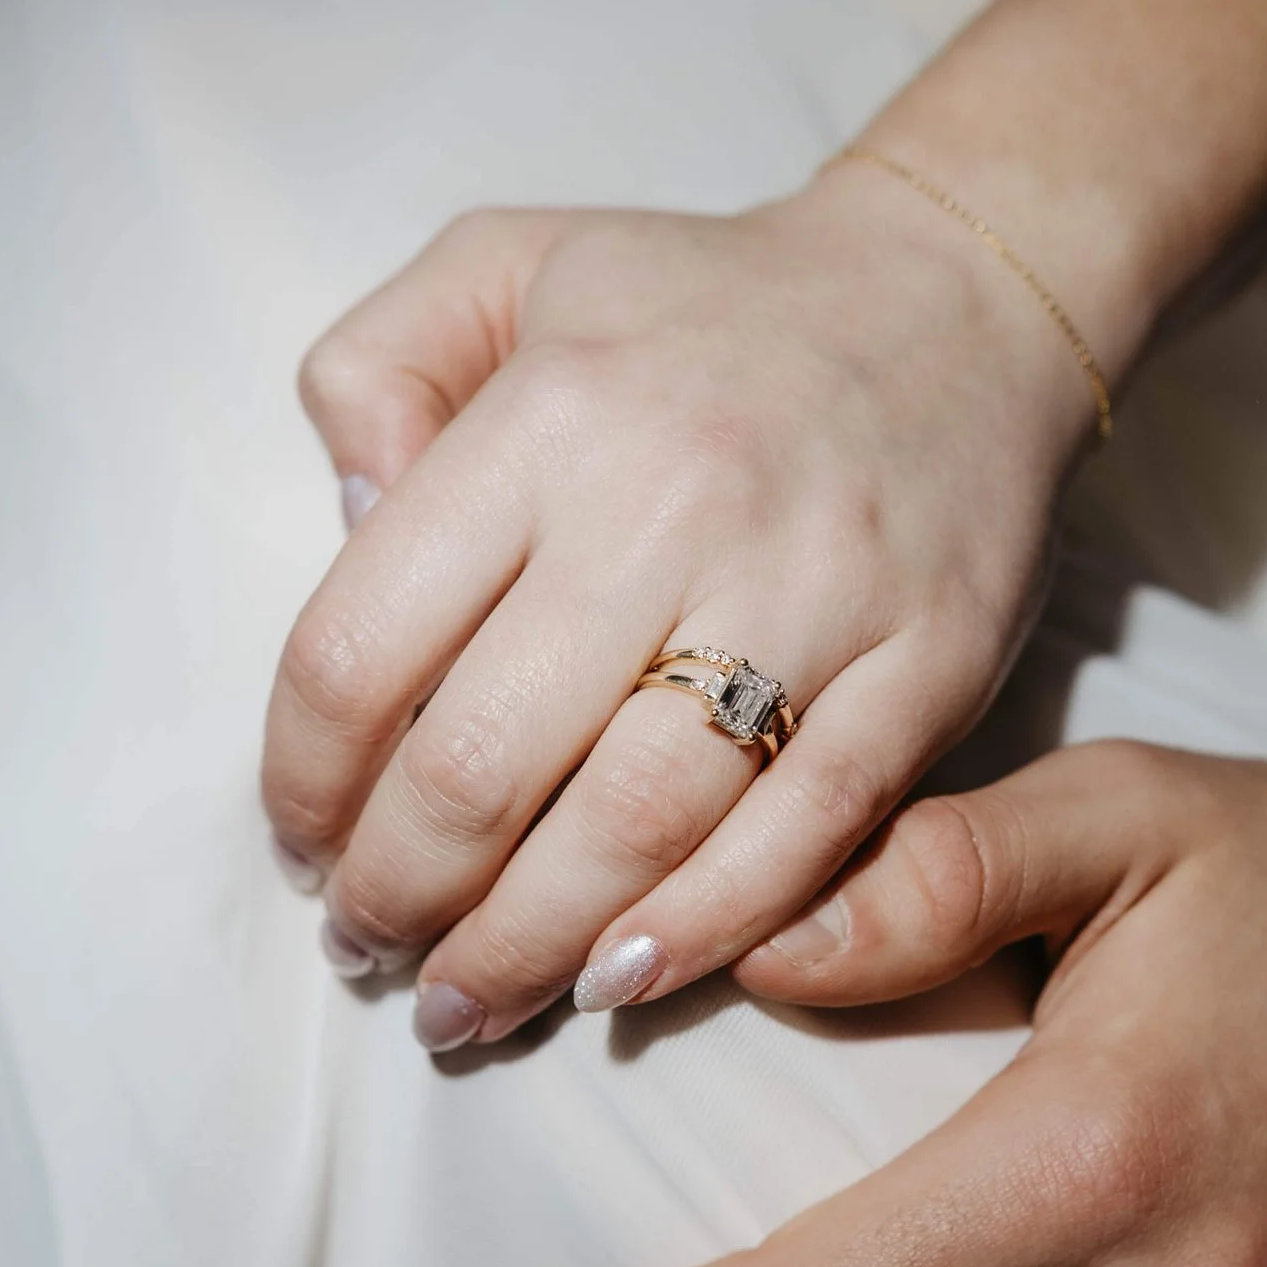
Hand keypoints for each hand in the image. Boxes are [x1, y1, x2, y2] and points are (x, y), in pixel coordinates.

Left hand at [260, 173, 1108, 1046]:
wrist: (964, 290)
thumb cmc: (705, 307)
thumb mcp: (507, 262)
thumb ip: (378, 370)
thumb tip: (343, 524)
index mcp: (549, 415)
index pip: (360, 647)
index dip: (304, 784)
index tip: (302, 846)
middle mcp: (670, 504)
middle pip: (480, 766)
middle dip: (398, 895)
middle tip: (369, 951)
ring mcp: (811, 594)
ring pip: (631, 827)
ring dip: (524, 947)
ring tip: (466, 1003)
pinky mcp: (924, 667)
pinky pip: (797, 839)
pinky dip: (697, 932)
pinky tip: (613, 981)